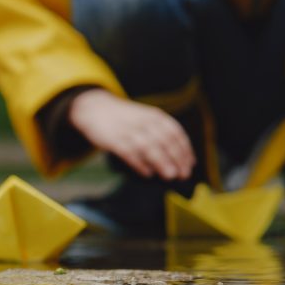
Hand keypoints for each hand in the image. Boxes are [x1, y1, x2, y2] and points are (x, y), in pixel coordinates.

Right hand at [68, 89, 194, 180]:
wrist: (94, 108)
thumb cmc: (123, 118)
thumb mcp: (145, 118)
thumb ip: (159, 133)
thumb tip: (177, 157)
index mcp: (154, 116)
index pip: (175, 133)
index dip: (184, 149)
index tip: (190, 165)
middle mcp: (143, 121)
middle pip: (164, 141)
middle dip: (176, 158)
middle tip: (183, 174)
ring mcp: (128, 130)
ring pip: (149, 147)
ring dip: (161, 162)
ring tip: (170, 175)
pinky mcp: (113, 139)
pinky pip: (129, 153)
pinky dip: (139, 163)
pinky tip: (146, 173)